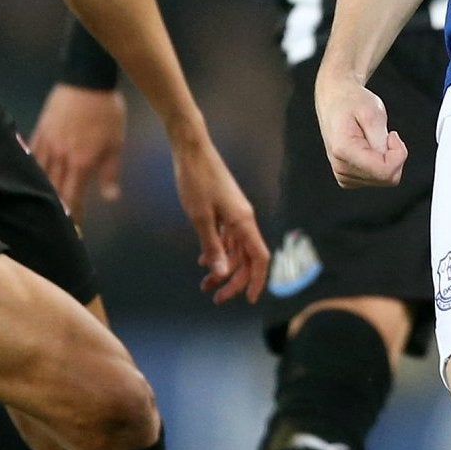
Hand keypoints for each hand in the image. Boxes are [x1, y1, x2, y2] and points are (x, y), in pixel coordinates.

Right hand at [30, 83, 125, 214]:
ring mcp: (47, 144)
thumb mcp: (115, 144)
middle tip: (53, 225)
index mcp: (80, 163)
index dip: (71, 216)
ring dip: (40, 193)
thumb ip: (110, 173)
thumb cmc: (106, 113)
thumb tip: (110, 198)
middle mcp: (60, 158)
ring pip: (40, 176)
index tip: (71, 230)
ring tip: (38, 207)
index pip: (72, 197)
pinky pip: (32, 156)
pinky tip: (28, 179)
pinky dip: (31, 171)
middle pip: (53, 190)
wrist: (86, 81)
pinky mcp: (40, 132)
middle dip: (54, 209)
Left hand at [169, 131, 267, 303]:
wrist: (191, 149)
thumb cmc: (196, 180)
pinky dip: (217, 251)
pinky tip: (203, 261)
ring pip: (235, 249)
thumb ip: (212, 246)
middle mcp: (244, 219)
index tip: (247, 300)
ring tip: (205, 285)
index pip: (259, 258)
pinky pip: (226, 237)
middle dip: (233, 280)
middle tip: (215, 297)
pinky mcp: (224, 208)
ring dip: (222, 268)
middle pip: (246, 258)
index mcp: (243, 221)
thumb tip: (221, 274)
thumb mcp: (200, 217)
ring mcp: (234, 213)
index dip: (256, 281)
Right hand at [316, 69, 406, 187]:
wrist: (335, 100)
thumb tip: (389, 160)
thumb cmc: (351, 102)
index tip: (393, 136)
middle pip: (386, 179)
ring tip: (373, 139)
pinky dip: (379, 165)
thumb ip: (381, 138)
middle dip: (393, 157)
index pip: (385, 172)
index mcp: (344, 151)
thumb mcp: (373, 112)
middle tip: (384, 135)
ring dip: (386, 160)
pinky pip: (375, 179)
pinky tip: (370, 148)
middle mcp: (341, 167)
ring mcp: (343, 174)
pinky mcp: (347, 177)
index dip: (398, 155)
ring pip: (382, 180)